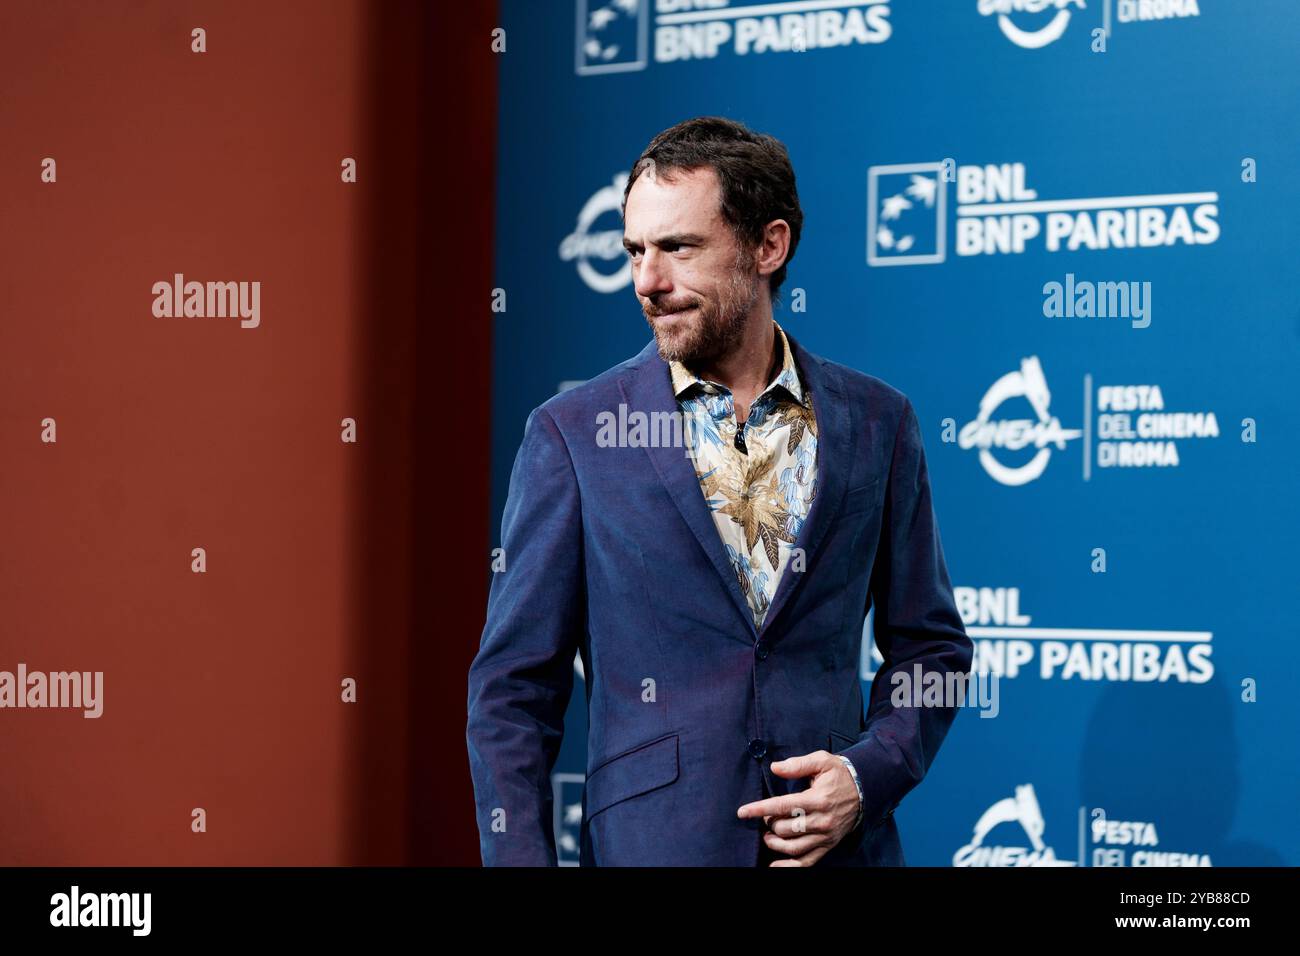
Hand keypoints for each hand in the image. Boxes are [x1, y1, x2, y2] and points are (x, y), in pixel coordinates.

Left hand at [736, 750, 859, 866]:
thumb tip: (775, 768)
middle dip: (769, 823)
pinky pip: (806, 862)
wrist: (865, 790)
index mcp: (818, 799)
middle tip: (766, 817)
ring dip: (774, 843)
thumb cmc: (839, 774)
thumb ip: (797, 764)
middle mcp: (822, 821)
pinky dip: (788, 867)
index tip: (742, 812)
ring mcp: (825, 836)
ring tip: (767, 835)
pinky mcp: (828, 845)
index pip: (782, 806)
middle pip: (786, 829)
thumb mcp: (821, 761)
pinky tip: (774, 865)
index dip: (760, 809)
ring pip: (793, 847)